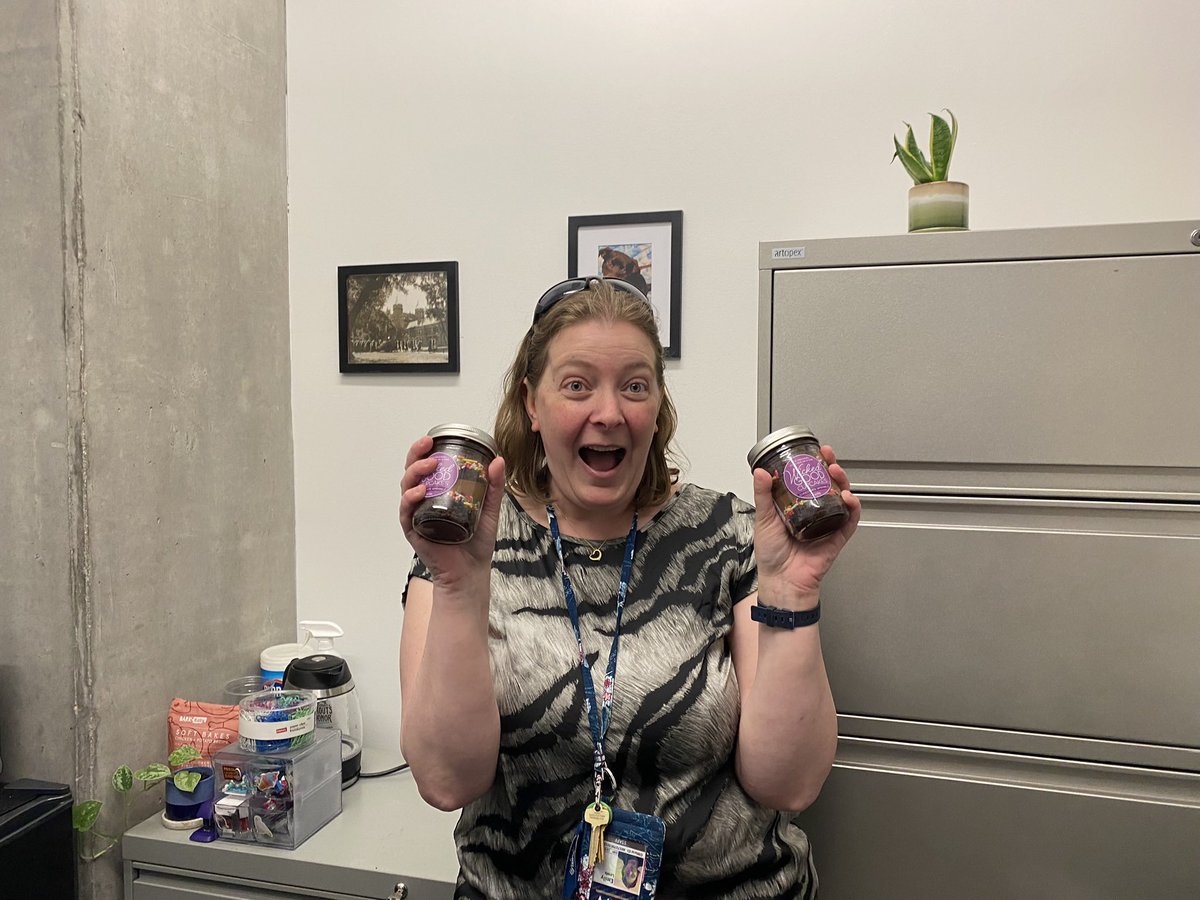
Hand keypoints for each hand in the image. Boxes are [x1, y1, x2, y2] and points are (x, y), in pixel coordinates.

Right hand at [399, 435, 506, 595]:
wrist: (471, 573)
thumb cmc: (476, 542)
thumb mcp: (488, 509)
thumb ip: (494, 486)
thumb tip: (498, 460)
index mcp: (438, 493)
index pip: (426, 466)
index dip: (424, 450)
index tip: (433, 438)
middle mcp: (423, 501)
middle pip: (411, 472)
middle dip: (416, 456)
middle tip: (428, 447)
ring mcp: (417, 515)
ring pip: (406, 488)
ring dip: (414, 473)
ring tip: (429, 466)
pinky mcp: (414, 531)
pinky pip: (406, 512)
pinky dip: (409, 500)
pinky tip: (419, 492)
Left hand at [751, 445, 860, 602]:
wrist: (781, 580)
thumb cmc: (772, 555)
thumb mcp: (764, 518)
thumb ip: (763, 495)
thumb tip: (760, 472)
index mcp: (798, 507)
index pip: (810, 480)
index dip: (815, 464)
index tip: (814, 451)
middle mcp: (815, 513)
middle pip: (830, 485)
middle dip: (832, 467)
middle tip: (828, 456)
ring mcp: (827, 524)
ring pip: (843, 498)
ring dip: (843, 482)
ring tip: (836, 472)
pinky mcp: (837, 537)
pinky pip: (850, 520)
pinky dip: (853, 508)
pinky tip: (848, 498)